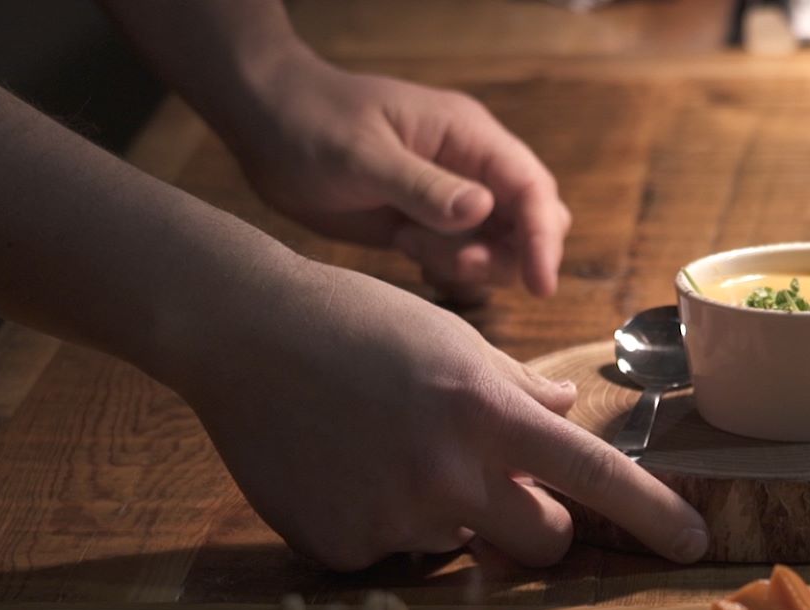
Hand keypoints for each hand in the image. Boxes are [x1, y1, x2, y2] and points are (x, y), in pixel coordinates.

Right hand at [170, 260, 705, 570]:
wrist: (238, 331)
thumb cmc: (351, 321)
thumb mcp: (449, 336)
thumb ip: (513, 385)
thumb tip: (566, 411)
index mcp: (485, 411)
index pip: (595, 477)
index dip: (653, 516)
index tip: (694, 544)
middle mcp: (447, 473)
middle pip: (543, 542)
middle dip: (536, 524)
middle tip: (490, 483)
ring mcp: (392, 517)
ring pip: (460, 548)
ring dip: (444, 517)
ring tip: (383, 452)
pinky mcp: (341, 547)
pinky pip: (390, 558)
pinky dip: (377, 525)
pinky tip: (340, 471)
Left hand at [223, 51, 570, 301]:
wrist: (266, 126)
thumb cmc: (312, 124)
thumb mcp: (363, 155)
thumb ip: (422, 186)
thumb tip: (480, 210)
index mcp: (467, 136)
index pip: (530, 188)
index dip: (543, 238)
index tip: (539, 284)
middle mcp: (469, 166)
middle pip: (529, 221)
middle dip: (509, 255)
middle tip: (456, 265)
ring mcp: (450, 196)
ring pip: (498, 245)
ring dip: (468, 263)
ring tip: (409, 246)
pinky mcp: (425, 223)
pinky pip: (462, 256)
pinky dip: (447, 269)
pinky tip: (405, 251)